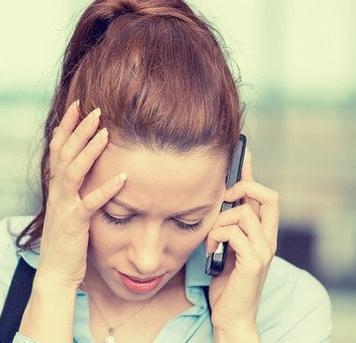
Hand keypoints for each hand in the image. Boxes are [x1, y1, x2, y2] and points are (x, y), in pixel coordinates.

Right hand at [37, 100, 126, 289]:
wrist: (55, 271)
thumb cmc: (66, 240)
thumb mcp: (67, 207)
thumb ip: (74, 187)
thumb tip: (86, 167)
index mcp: (56, 186)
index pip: (57, 148)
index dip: (66, 125)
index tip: (77, 104)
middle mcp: (57, 192)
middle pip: (64, 152)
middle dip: (78, 129)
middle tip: (95, 109)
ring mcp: (64, 206)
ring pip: (73, 170)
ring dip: (89, 150)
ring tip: (105, 131)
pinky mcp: (74, 223)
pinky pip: (90, 203)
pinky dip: (106, 189)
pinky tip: (123, 178)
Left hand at [205, 148, 279, 337]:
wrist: (230, 314)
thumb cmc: (225, 282)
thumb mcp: (223, 247)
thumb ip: (225, 226)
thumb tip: (211, 202)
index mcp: (262, 233)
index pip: (264, 195)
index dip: (253, 173)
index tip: (241, 153)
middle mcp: (269, 238)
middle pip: (267, 196)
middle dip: (242, 189)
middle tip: (222, 198)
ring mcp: (264, 250)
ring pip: (243, 213)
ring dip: (219, 223)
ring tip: (211, 241)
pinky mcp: (254, 261)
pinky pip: (234, 233)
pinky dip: (217, 237)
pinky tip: (212, 251)